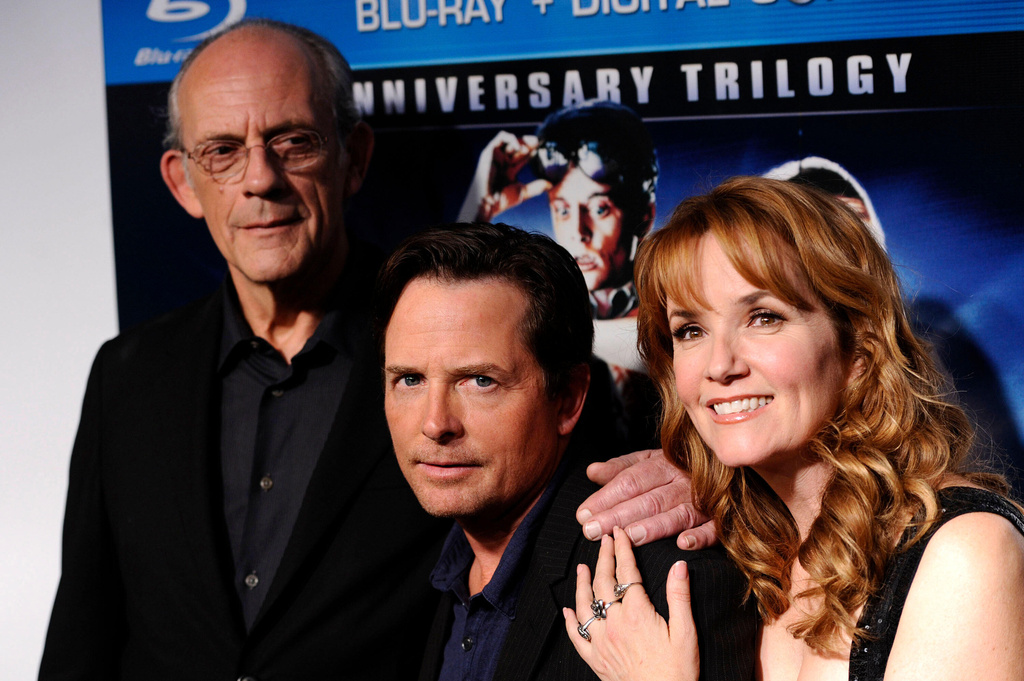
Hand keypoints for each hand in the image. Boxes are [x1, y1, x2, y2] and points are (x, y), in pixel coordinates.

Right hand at [457, 132, 550, 221]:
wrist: (488, 201)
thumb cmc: (502, 199)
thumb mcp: (523, 191)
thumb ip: (536, 187)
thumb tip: (550, 185)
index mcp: (510, 169)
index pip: (524, 156)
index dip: (533, 150)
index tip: (543, 148)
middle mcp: (503, 161)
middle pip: (519, 147)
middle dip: (530, 143)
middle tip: (540, 142)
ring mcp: (497, 156)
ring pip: (511, 141)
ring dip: (522, 140)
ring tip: (532, 144)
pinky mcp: (490, 152)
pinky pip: (500, 137)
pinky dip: (511, 138)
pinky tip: (519, 147)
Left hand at [563, 528, 699, 680]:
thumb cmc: (677, 671)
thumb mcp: (686, 631)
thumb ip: (679, 596)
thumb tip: (679, 565)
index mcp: (637, 613)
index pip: (626, 572)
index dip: (622, 550)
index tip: (619, 534)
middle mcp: (614, 624)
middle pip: (603, 583)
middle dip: (603, 558)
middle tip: (603, 540)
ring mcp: (601, 642)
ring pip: (585, 605)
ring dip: (582, 584)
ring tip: (582, 567)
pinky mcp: (595, 659)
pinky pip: (577, 637)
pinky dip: (571, 621)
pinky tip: (569, 610)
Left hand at [577, 449, 716, 548]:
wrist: (728, 470)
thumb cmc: (679, 467)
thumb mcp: (651, 462)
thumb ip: (621, 468)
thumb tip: (591, 471)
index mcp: (663, 464)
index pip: (630, 481)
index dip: (606, 497)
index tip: (582, 513)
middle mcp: (683, 481)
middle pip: (648, 499)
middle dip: (618, 515)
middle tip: (592, 530)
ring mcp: (704, 500)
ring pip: (676, 514)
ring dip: (653, 526)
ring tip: (627, 537)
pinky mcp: (722, 520)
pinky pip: (713, 529)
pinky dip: (700, 536)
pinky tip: (682, 544)